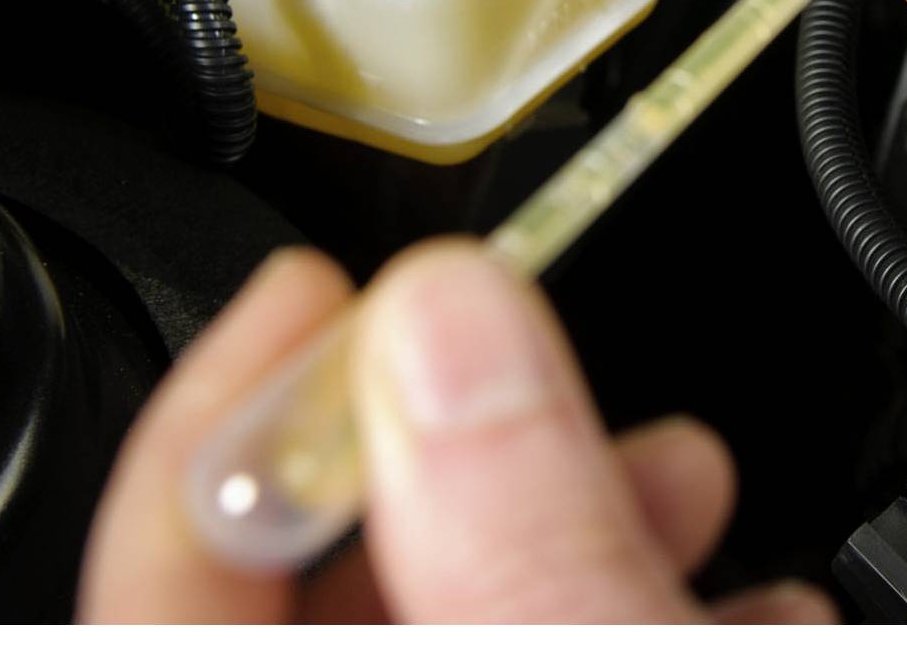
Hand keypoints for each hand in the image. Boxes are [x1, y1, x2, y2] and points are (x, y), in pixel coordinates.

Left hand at [79, 244, 836, 622]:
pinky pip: (538, 648)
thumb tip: (447, 320)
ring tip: (687, 483)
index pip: (166, 571)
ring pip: (458, 616)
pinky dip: (618, 603)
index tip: (314, 287)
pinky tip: (740, 596)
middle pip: (330, 585)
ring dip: (569, 527)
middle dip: (455, 453)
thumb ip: (532, 536)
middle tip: (539, 369)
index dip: (231, 408)